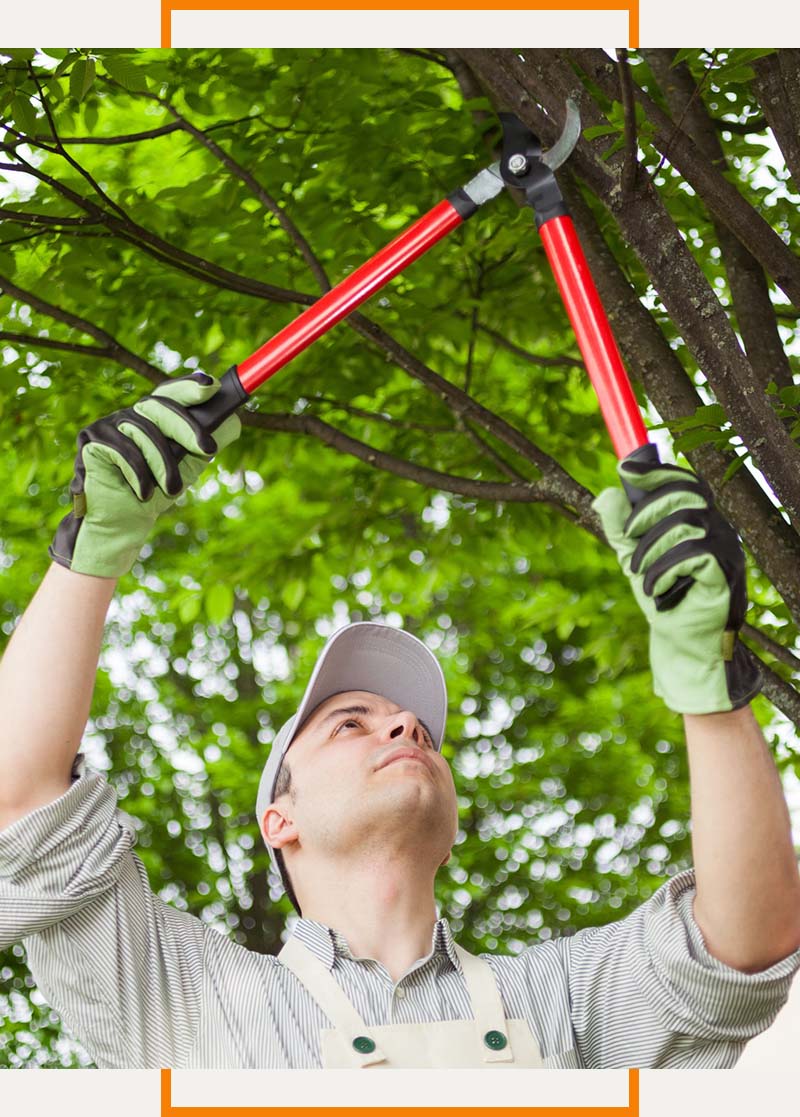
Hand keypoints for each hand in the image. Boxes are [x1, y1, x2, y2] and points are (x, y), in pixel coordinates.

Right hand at [49, 372, 241, 577]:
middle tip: (208, 449)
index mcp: (153, 418)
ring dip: (163, 465)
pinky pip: (122, 449)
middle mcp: (130, 415)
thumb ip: (204, 444)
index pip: (172, 393)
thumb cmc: (154, 493)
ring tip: (171, 490)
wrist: (122, 523)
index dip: (189, 386)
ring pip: (144, 431)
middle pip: (160, 406)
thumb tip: (233, 422)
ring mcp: (108, 424)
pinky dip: (138, 474)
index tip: (211, 386)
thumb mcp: (187, 467)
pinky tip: (142, 492)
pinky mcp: (90, 439)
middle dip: (187, 428)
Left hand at [591, 456, 761, 713]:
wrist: (680, 642)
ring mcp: (727, 550)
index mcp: (698, 520)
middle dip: (647, 513)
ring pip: (685, 523)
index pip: (684, 482)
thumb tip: (606, 493)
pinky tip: (656, 589)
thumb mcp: (632, 558)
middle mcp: (718, 529)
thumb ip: (620, 528)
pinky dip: (665, 569)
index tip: (626, 470)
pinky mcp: (726, 574)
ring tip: (640, 575)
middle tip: (627, 538)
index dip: (657, 472)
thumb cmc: (662, 597)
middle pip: (684, 495)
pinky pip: (694, 554)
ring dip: (651, 548)